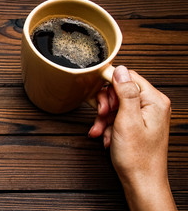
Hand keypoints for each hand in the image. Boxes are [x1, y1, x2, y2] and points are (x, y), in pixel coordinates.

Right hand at [89, 66, 176, 209]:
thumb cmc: (137, 158)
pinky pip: (118, 117)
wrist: (141, 182)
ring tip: (100, 131)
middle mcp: (152, 106)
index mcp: (154, 101)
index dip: (110, 85)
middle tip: (101, 116)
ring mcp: (145, 116)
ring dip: (104, 118)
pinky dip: (109, 126)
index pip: (129, 77)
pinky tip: (106, 137)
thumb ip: (125, 92)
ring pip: (116, 105)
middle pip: (121, 91)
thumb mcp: (127, 120)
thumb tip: (120, 70)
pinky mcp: (138, 125)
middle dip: (106, 104)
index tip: (98, 95)